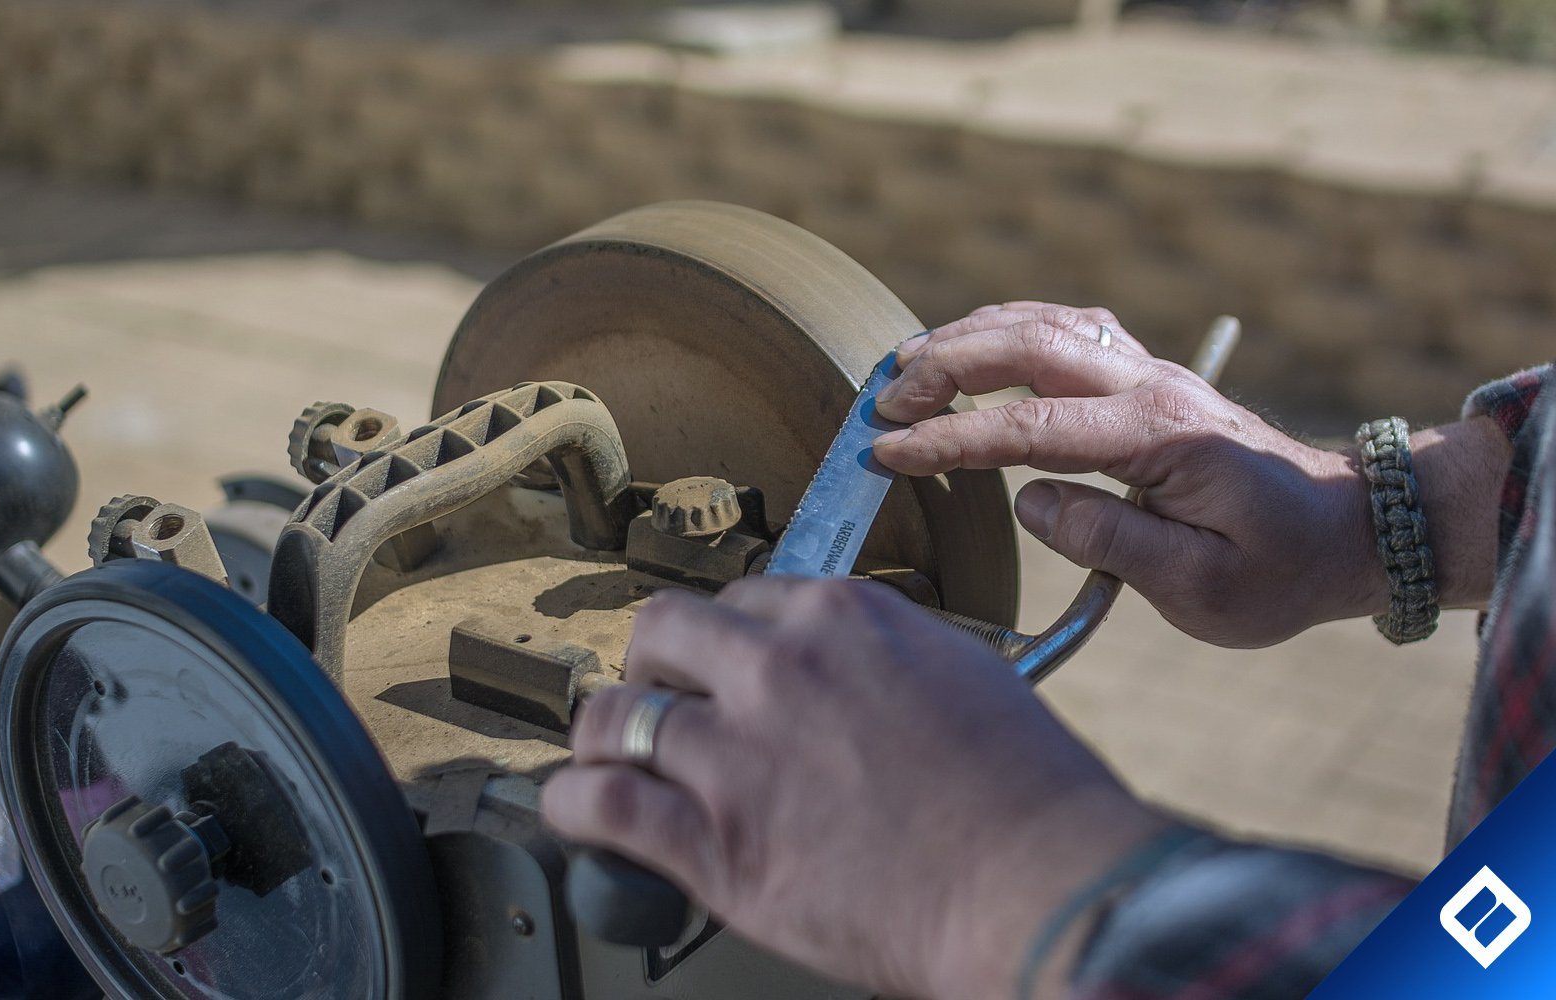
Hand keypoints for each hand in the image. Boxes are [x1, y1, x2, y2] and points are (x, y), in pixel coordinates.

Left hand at [543, 578, 1167, 999]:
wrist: (1039, 887)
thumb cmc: (1026, 796)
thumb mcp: (960, 676)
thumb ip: (881, 661)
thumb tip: (847, 677)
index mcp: (842, 618)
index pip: (742, 598)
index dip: (724, 640)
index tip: (719, 667)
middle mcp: (777, 669)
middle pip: (661, 630)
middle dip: (653, 665)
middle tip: (661, 699)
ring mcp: (738, 753)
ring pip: (615, 715)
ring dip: (605, 736)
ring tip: (608, 756)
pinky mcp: (716, 843)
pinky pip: (601, 804)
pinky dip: (574, 806)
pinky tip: (578, 812)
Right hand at [871, 302, 1394, 646]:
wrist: (1347, 529)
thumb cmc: (1279, 570)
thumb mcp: (1206, 588)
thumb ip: (1114, 544)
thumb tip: (1032, 504)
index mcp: (1161, 437)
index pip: (1031, 429)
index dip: (951, 439)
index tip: (888, 454)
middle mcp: (1152, 387)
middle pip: (1030, 346)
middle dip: (945, 365)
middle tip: (882, 401)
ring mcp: (1151, 374)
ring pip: (1046, 324)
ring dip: (970, 335)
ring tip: (905, 363)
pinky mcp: (1147, 379)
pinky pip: (1067, 330)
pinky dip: (1009, 328)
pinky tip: (974, 345)